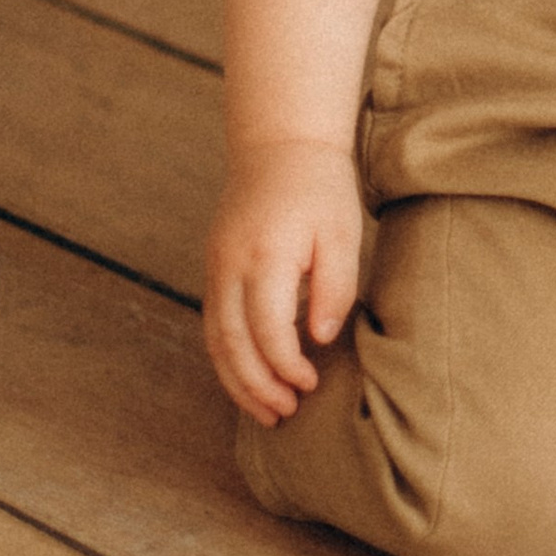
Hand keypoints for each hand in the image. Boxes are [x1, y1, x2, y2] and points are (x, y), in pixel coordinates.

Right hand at [203, 138, 367, 423]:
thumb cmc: (319, 187)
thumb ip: (335, 285)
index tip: (311, 383)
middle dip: (257, 386)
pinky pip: (214, 323)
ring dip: (237, 381)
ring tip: (267, 410)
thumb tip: (321, 338)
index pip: (268, 329)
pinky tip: (251, 377)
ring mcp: (216, 266)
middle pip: (232, 344)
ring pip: (216, 339)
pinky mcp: (214, 267)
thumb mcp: (342, 231)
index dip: (287, 366)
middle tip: (285, 412)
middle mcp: (231, 264)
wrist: (279, 143)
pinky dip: (229, 357)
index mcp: (266, 254)